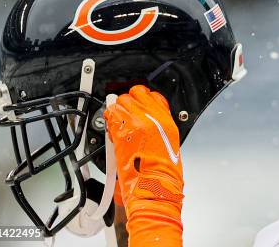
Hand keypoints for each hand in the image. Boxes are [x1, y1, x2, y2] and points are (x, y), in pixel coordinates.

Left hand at [104, 85, 183, 208]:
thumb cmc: (162, 172)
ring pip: (121, 101)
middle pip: (135, 94)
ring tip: (119, 121)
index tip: (139, 104)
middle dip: (129, 102)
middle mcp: (153, 118)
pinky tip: (112, 127)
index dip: (143, 99)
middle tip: (127, 113)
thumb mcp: (169, 142)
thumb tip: (146, 117)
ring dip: (118, 109)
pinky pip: (111, 114)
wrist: (154, 186)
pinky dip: (109, 119)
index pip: (152, 95)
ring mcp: (137, 123)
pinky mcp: (122, 131)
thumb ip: (158, 125)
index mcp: (167, 121)